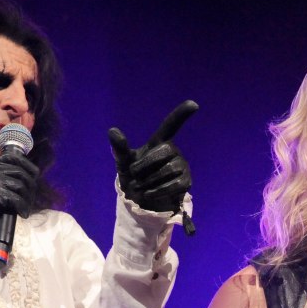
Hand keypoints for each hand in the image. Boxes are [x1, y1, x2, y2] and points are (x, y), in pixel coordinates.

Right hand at [0, 152, 40, 226]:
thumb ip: (0, 176)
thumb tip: (23, 176)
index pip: (12, 157)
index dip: (27, 165)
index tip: (34, 174)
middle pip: (20, 172)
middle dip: (30, 186)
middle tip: (31, 197)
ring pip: (20, 186)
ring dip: (27, 198)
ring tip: (26, 207)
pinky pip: (15, 198)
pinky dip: (22, 207)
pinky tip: (23, 212)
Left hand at [108, 100, 197, 214]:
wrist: (141, 203)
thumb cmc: (134, 179)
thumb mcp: (124, 164)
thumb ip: (120, 148)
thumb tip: (112, 131)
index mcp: (159, 143)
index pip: (171, 125)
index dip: (181, 114)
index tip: (194, 104)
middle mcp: (174, 151)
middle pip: (164, 151)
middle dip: (145, 165)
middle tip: (135, 176)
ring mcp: (182, 166)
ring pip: (168, 170)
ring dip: (148, 182)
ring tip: (141, 187)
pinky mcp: (186, 182)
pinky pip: (173, 185)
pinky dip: (157, 191)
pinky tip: (148, 194)